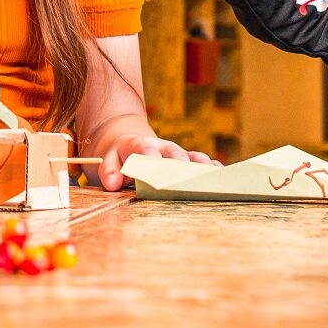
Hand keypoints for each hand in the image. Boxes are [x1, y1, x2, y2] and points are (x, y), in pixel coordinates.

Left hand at [91, 132, 215, 191]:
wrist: (126, 143)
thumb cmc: (116, 155)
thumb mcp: (106, 160)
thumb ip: (108, 171)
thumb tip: (112, 183)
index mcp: (138, 145)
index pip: (145, 149)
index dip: (151, 156)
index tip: (157, 164)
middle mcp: (160, 147)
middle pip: (173, 153)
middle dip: (180, 164)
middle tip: (188, 175)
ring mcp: (175, 153)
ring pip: (190, 157)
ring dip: (201, 165)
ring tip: (213, 174)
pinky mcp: (185, 160)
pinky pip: (199, 163)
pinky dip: (210, 168)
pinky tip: (221, 175)